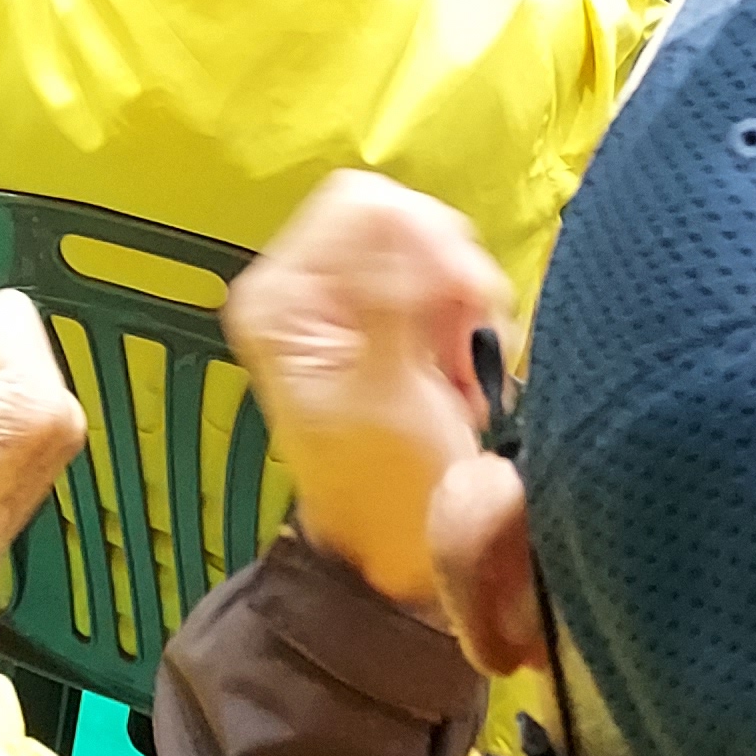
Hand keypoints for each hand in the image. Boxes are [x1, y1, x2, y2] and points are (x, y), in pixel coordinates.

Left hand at [225, 175, 513, 614]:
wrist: (407, 552)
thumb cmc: (385, 490)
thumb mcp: (385, 391)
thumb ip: (390, 297)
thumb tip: (403, 217)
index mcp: (282, 297)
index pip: (360, 203)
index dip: (420, 239)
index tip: (453, 300)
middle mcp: (309, 288)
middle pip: (404, 218)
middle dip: (450, 274)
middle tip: (460, 345)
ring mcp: (354, 303)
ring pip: (435, 248)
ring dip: (467, 304)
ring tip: (462, 372)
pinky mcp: (395, 321)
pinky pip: (450, 283)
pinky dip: (472, 322)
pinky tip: (467, 375)